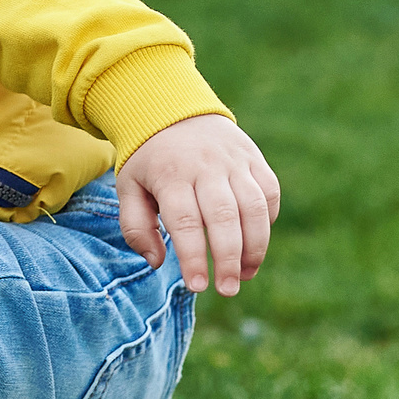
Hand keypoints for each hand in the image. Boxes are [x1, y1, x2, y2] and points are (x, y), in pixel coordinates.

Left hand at [115, 114, 281, 296]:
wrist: (172, 108)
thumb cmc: (149, 159)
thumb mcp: (128, 187)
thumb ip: (136, 226)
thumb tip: (157, 262)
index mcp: (170, 175)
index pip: (185, 223)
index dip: (194, 258)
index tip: (198, 287)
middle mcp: (205, 166)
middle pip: (223, 217)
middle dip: (228, 259)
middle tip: (227, 290)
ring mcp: (233, 160)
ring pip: (254, 207)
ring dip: (255, 246)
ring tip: (245, 274)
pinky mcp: (253, 157)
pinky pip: (269, 192)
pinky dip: (268, 221)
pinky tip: (254, 241)